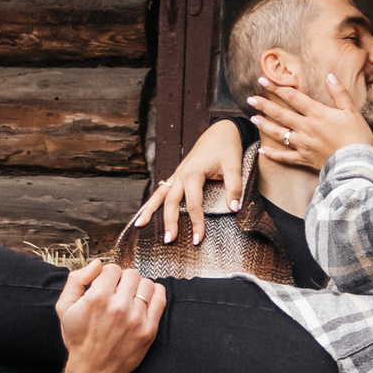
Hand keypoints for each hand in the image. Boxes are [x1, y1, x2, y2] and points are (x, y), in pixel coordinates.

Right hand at [53, 260, 165, 372]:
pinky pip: (160, 298)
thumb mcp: (64, 308)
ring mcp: (136, 319)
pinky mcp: (149, 330)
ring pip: (146, 284)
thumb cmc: (78, 338)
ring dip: (138, 287)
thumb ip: (76, 280)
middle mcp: (118, 307)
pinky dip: (154, 293)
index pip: (112, 269)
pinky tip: (145, 299)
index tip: (105, 285)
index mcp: (96, 298)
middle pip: (131, 274)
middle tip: (117, 292)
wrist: (93, 371)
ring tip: (129, 297)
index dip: (107, 275)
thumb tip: (97, 264)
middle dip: (123, 280)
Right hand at [132, 118, 245, 244]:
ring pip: (160, 195)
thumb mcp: (234, 166)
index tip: (198, 239)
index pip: (193, 204)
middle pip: (171, 202)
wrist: (221, 131)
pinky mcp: (178, 175)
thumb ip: (234, 187)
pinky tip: (146, 211)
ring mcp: (177, 174)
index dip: (196, 223)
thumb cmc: (227, 148)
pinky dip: (153, 201)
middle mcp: (180, 174)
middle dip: (169, 222)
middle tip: (168, 240)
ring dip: (150, 210)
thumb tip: (234, 209)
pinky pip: (162, 190)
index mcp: (192, 173)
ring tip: (139, 226)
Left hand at [247, 72, 372, 171]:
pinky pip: (285, 157)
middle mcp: (306, 127)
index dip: (276, 88)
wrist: (356, 164)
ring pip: (279, 134)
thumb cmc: (357, 136)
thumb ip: (339, 93)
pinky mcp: (304, 159)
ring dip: (265, 126)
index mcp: (317, 113)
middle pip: (281, 114)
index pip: (292, 97)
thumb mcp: (351, 111)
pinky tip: (262, 150)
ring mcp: (303, 144)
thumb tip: (330, 76)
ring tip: (252, 119)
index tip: (263, 80)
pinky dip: (273, 154)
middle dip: (264, 105)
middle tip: (250, 99)